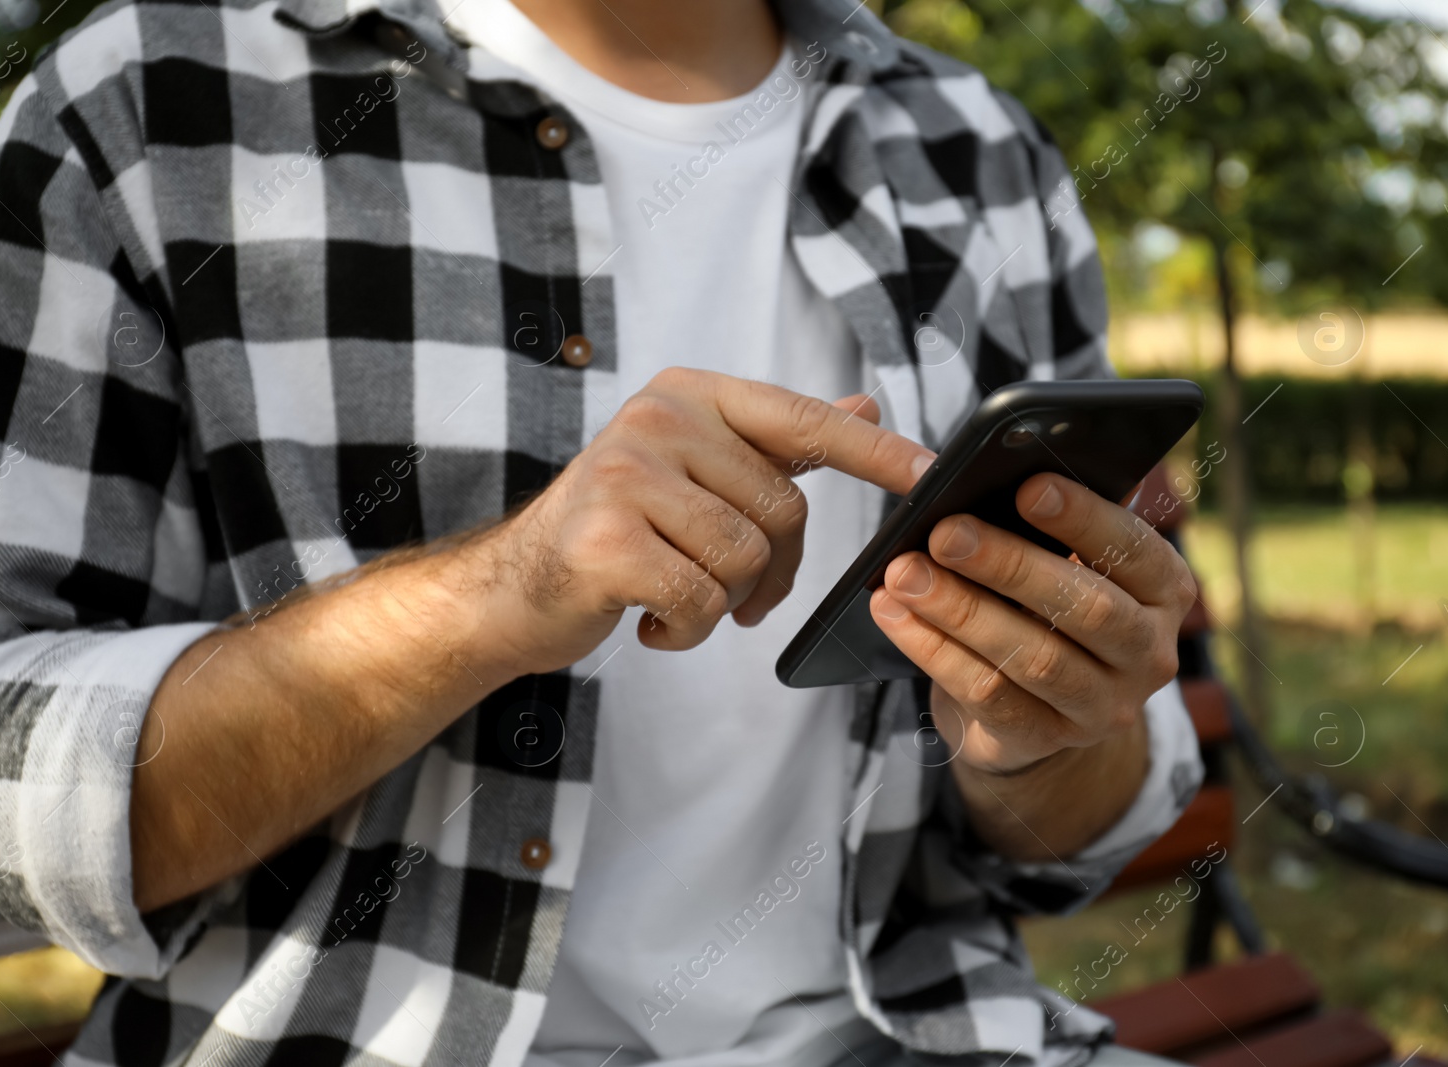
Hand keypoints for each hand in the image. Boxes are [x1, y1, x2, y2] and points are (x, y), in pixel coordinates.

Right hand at [474, 368, 934, 675]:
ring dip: (722, 603)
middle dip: (769, 571)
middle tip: (726, 591)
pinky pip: (702, 600)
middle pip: (781, 509)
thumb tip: (865, 409)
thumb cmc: (617, 532)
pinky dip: (687, 631)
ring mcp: (625, 475)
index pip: (800, 421)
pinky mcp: (605, 539)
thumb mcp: (695, 473)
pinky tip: (651, 623)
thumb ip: (778, 442)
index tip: (932, 475)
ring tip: (675, 598)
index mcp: (688, 395)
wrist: (514, 588)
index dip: (873, 454)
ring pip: (745, 560)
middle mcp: (656, 419)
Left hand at [868, 473, 1193, 775]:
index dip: (1083, 518)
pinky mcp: (1047, 739)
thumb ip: (1043, 530)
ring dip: (960, 610)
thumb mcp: (1065, 565)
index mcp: (1165, 591)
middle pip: (1084, 607)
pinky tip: (894, 615)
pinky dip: (933, 650)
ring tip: (905, 574)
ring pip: (1032, 657)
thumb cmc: (1047, 605)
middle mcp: (1148, 653)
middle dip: (1008, 565)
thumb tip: (976, 482)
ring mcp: (1103, 706)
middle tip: (945, 532)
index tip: (1027, 488)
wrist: (1039, 707)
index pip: (1133, 549)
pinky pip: (987, 695)